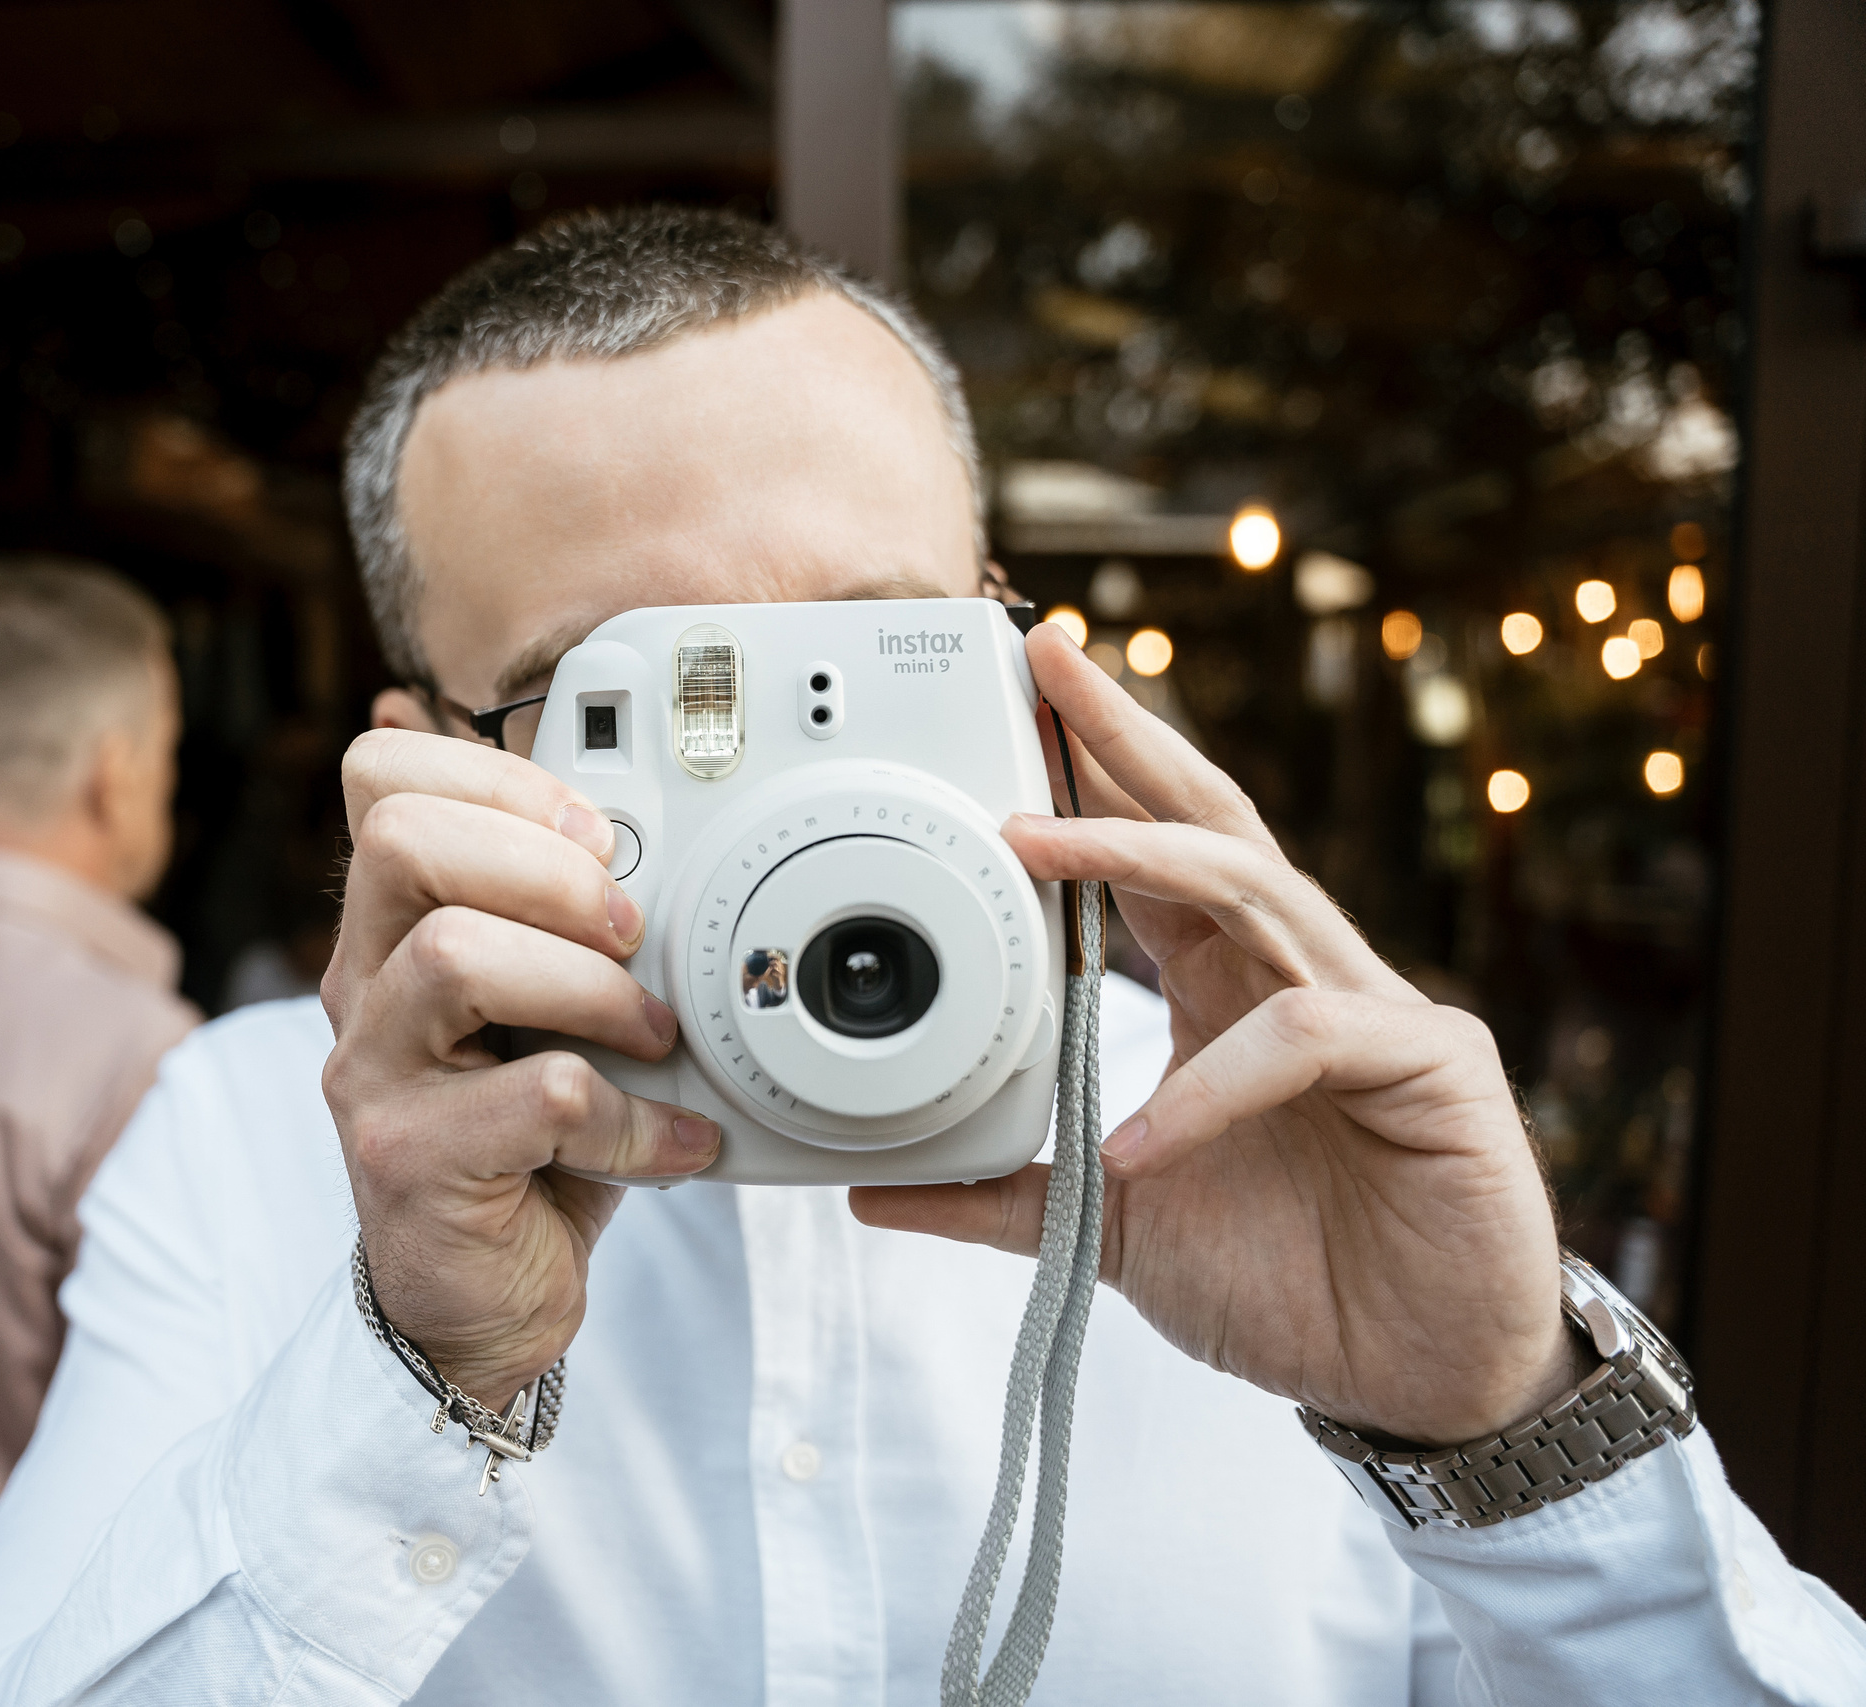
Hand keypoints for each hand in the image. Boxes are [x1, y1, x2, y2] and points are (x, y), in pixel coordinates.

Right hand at [322, 727, 719, 1408]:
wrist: (477, 1306)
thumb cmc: (528, 1147)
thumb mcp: (547, 1015)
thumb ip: (573, 928)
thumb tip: (663, 839)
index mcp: (391, 928)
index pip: (382, 779)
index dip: (496, 778)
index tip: (594, 834)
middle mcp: (362, 988)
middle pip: (405, 843)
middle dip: (545, 866)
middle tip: (626, 930)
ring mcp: (374, 1075)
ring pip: (455, 957)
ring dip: (588, 986)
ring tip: (653, 1034)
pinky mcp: (412, 1161)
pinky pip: (538, 1097)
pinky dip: (629, 1116)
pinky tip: (670, 1142)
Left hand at [853, 624, 1572, 1445]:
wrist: (1417, 1380)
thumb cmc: (1293, 1283)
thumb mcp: (1114, 1225)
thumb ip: (1005, 1198)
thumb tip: (876, 1188)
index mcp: (1227, 990)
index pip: (1153, 856)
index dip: (1090, 780)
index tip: (1015, 708)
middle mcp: (1297, 975)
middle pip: (1211, 822)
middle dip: (1127, 738)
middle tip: (1046, 659)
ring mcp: (1373, 1009)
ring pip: (1256, 888)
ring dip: (1138, 853)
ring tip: (1029, 842)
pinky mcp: (1433, 1067)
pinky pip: (1306, 1038)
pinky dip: (1212, 1085)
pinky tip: (1142, 1141)